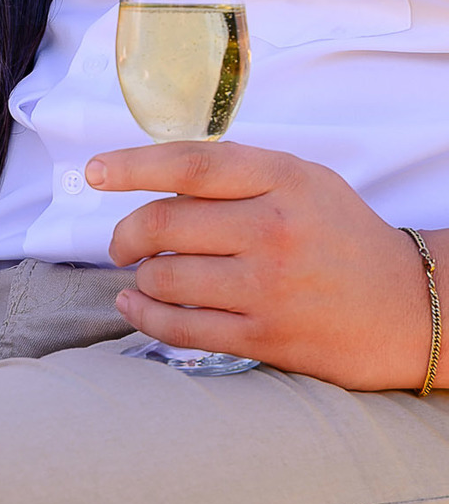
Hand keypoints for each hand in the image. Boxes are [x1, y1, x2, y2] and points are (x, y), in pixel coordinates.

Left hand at [87, 141, 431, 389]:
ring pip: (166, 279)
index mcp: (282, 180)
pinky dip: (145, 317)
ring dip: (140, 277)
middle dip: (125, 233)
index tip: (94, 172)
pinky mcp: (265, 338)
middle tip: (119, 242)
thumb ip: (238, 174)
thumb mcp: (303, 182)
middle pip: (164, 224)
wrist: (410, 308)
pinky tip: (135, 306)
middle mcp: (273, 230)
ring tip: (142, 275)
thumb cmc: (345, 236)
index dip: (131, 166)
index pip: (189, 165)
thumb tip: (155, 174)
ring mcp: (267, 288)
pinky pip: (182, 329)